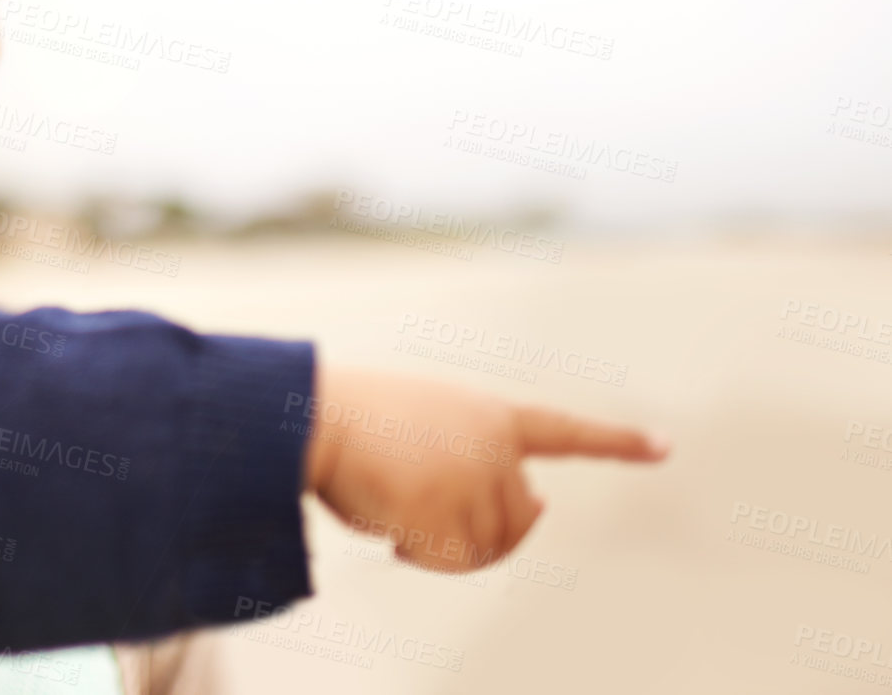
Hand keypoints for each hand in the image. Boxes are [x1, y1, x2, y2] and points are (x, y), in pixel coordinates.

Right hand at [300, 365, 667, 571]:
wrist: (316, 418)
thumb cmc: (355, 422)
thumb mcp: (426, 429)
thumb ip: (471, 465)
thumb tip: (507, 528)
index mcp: (490, 415)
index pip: (565, 431)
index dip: (616, 442)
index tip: (662, 446)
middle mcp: (497, 448)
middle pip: (523, 518)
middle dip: (486, 530)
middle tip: (428, 519)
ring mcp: (478, 481)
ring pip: (490, 545)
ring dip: (445, 544)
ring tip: (400, 515)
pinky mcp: (452, 512)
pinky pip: (455, 562)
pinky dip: (425, 558)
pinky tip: (396, 535)